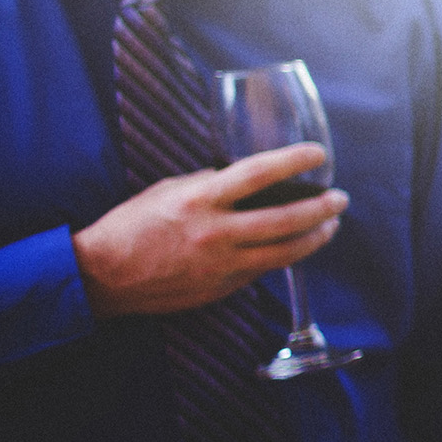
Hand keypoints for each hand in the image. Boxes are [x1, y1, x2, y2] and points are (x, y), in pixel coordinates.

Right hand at [72, 144, 346, 318]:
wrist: (101, 276)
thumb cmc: (131, 226)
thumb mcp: (169, 191)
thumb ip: (210, 185)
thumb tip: (246, 181)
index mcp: (199, 199)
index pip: (258, 173)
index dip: (293, 161)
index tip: (318, 154)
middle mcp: (215, 232)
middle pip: (285, 219)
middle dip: (321, 208)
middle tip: (340, 199)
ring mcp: (221, 264)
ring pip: (284, 252)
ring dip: (315, 238)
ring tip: (331, 225)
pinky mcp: (222, 287)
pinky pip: (263, 269)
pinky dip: (284, 256)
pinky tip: (296, 247)